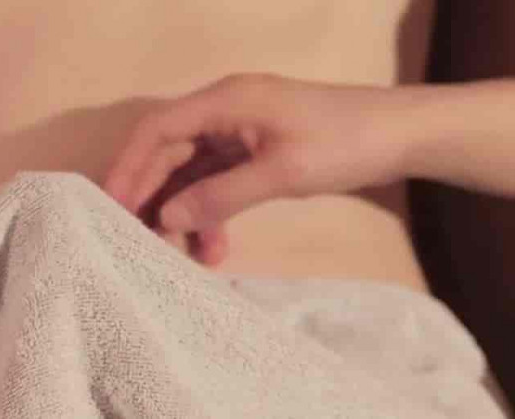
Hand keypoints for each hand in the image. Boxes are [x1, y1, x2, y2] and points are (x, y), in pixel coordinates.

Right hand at [105, 74, 411, 262]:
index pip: (157, 129)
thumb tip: (168, 218)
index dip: (129, 166)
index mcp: (225, 101)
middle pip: (170, 152)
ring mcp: (239, 132)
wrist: (402, 136)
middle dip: (155, 197)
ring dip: (187, 212)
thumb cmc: (343, 142)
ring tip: (189, 255)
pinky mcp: (254, 152)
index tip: (112, 206)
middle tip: (141, 240)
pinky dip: (212, 211)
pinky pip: (218, 182)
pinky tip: (216, 245)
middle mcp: (224, 112)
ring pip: (193, 172)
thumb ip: (221, 195)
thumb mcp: (281, 171)